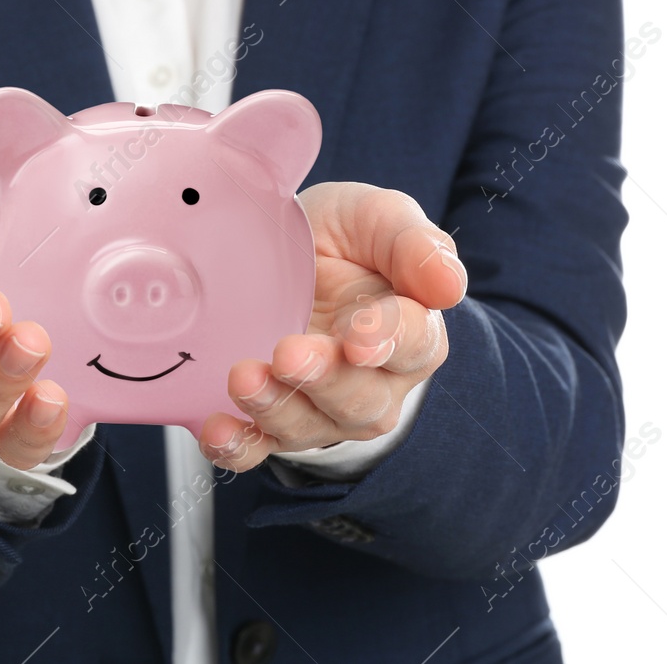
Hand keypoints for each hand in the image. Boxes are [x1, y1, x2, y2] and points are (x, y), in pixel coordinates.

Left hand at [197, 181, 466, 471]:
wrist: (285, 251)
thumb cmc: (345, 239)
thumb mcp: (378, 218)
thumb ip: (413, 244)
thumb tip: (450, 285)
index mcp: (413, 330)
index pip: (412, 343)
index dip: (387, 341)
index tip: (359, 339)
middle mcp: (374, 382)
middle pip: (360, 398)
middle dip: (323, 379)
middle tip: (288, 354)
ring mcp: (321, 407)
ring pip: (309, 426)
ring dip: (275, 408)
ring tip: (244, 378)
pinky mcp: (272, 421)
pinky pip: (256, 447)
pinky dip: (237, 446)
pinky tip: (216, 432)